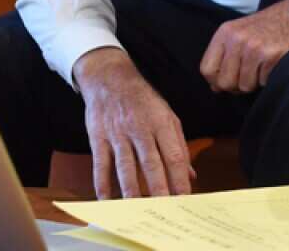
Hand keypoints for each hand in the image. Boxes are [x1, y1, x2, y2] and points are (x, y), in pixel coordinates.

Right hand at [74, 48, 194, 199]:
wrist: (110, 79)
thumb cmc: (143, 101)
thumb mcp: (167, 116)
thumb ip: (179, 145)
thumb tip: (190, 174)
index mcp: (162, 123)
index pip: (174, 155)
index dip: (179, 178)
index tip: (184, 197)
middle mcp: (140, 129)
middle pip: (151, 163)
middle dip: (159, 188)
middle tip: (164, 209)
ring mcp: (118, 134)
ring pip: (125, 166)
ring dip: (132, 189)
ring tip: (137, 208)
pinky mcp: (98, 137)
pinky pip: (100, 163)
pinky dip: (102, 183)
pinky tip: (106, 199)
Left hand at [199, 0, 288, 93]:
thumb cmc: (270, 25)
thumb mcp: (241, 30)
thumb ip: (226, 54)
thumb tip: (216, 86)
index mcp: (226, 32)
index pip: (207, 69)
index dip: (216, 81)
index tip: (228, 81)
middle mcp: (237, 39)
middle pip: (225, 82)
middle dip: (237, 86)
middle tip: (249, 77)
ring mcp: (254, 47)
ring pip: (245, 85)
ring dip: (255, 82)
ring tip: (263, 67)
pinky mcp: (271, 55)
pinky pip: (263, 82)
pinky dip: (269, 77)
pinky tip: (274, 64)